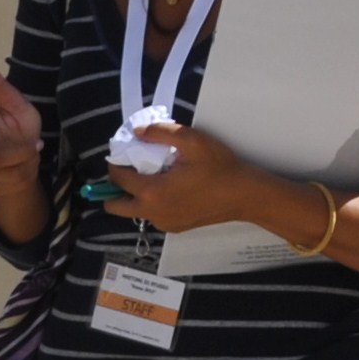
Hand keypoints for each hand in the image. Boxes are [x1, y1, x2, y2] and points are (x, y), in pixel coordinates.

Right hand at [0, 61, 42, 197]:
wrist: (27, 157)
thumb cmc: (18, 126)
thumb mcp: (17, 104)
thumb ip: (0, 87)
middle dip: (16, 153)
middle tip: (35, 144)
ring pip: (7, 171)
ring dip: (26, 160)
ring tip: (32, 150)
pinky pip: (14, 181)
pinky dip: (28, 171)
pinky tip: (29, 164)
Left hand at [106, 121, 250, 231]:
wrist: (244, 195)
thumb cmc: (220, 168)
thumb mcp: (191, 140)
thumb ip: (159, 132)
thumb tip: (137, 132)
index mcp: (153, 192)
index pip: (118, 178)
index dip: (116, 162)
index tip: (125, 152)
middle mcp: (153, 212)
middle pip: (114, 205)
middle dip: (115, 188)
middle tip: (130, 170)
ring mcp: (163, 223)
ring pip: (134, 211)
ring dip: (135, 195)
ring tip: (155, 176)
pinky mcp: (174, 227)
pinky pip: (153, 215)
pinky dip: (153, 202)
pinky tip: (172, 188)